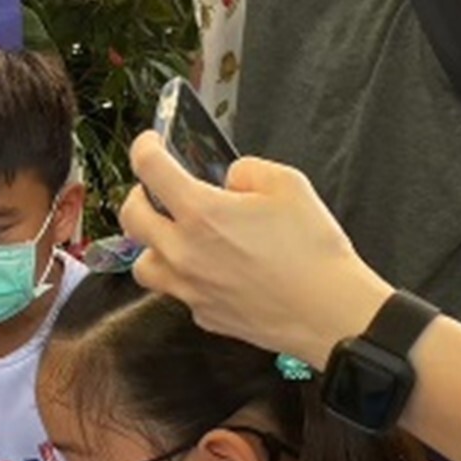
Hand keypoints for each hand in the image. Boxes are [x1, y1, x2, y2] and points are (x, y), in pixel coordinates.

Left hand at [120, 135, 392, 367]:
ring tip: (178, 238)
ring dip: (153, 245)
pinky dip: (186, 277)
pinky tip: (213, 270)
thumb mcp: (289, 185)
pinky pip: (179, 292)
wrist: (329, 313)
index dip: (144, 147)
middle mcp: (184, 252)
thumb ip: (247, 171)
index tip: (150, 144)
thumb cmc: (313, 251)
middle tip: (157, 191)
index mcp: (201, 212)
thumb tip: (229, 179)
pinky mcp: (204, 316)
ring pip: (144, 264)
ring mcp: (190, 289)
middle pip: (131, 218)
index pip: (149, 168)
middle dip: (138, 196)